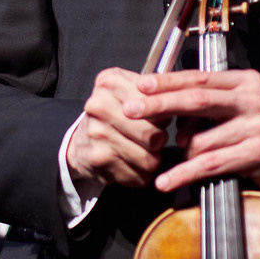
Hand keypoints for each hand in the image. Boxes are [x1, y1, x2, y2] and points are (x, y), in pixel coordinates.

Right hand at [67, 69, 165, 191]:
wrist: (81, 143)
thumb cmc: (112, 116)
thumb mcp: (128, 91)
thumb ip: (153, 92)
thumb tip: (178, 105)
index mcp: (110, 82)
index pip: (155, 103)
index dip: (163, 114)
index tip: (157, 117)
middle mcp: (100, 106)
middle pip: (154, 133)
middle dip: (160, 140)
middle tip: (153, 138)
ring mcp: (98, 133)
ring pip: (149, 158)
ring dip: (151, 160)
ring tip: (142, 152)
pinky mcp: (99, 159)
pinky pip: (137, 175)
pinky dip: (140, 175)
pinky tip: (130, 164)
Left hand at [127, 69, 259, 197]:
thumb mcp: (240, 106)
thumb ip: (209, 100)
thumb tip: (162, 100)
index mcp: (244, 81)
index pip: (199, 77)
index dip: (168, 81)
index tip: (141, 85)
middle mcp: (252, 99)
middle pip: (196, 100)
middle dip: (159, 105)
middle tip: (131, 111)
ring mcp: (256, 126)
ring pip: (200, 139)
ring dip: (184, 152)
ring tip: (183, 158)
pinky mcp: (257, 153)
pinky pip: (210, 164)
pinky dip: (184, 174)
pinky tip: (167, 181)